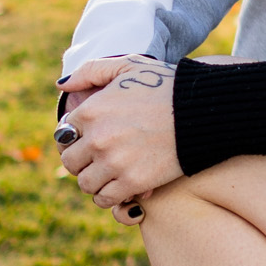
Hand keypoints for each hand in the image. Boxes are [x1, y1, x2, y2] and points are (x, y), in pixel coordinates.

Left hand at [55, 56, 184, 220]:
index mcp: (91, 110)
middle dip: (82, 161)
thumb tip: (62, 86)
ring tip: (108, 174)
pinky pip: (105, 199)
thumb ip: (91, 71)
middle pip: (70, 162)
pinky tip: (119, 187)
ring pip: (85, 184)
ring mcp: (114, 162)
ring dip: (94, 180)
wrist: (202, 111)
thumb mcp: (128, 66)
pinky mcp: (133, 182)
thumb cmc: (166, 86)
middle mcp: (97, 138)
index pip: (63, 134)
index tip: (90, 139)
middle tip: (98, 159)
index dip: (75, 138)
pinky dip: (108, 196)